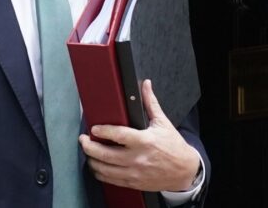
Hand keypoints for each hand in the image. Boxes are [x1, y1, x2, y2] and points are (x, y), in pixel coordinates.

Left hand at [79, 79, 200, 191]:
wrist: (184, 171)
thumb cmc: (174, 146)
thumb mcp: (163, 123)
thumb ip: (150, 103)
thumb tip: (145, 84)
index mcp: (144, 141)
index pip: (118, 135)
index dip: (103, 131)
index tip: (93, 128)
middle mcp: (137, 158)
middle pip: (105, 154)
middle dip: (89, 147)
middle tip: (83, 140)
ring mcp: (134, 172)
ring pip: (105, 169)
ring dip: (92, 161)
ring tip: (87, 152)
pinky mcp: (134, 183)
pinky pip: (111, 180)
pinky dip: (100, 173)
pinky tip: (97, 167)